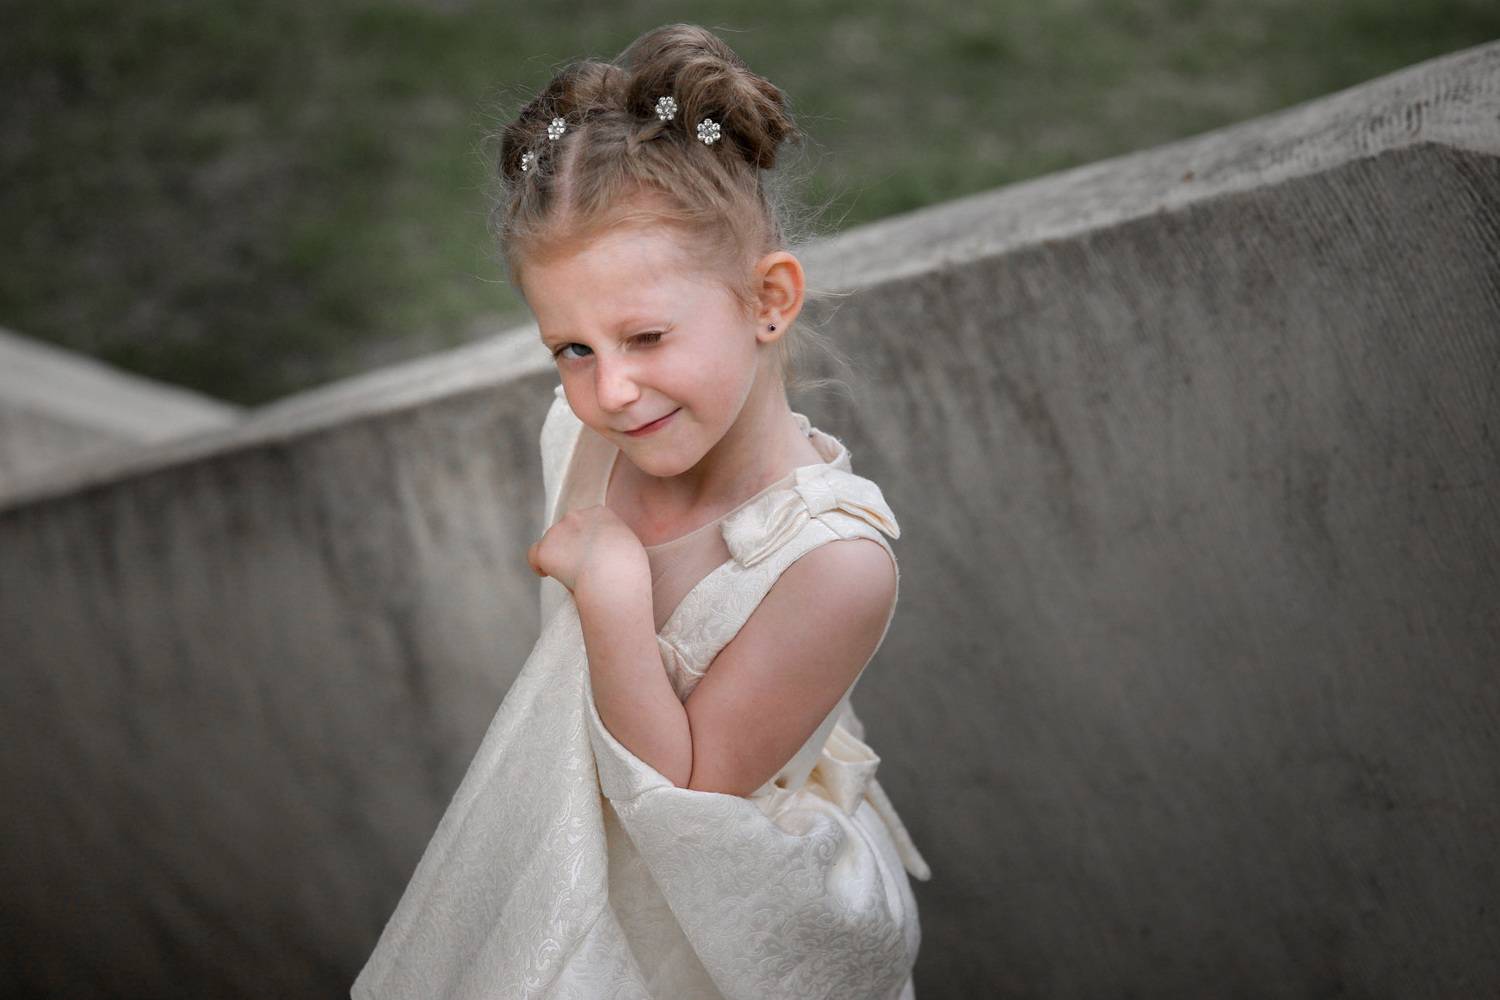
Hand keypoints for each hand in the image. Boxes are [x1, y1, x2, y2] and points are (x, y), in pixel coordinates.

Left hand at [528, 505, 645, 594]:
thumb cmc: (629, 569)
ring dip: (559, 556)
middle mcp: (576, 516)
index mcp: (600, 512)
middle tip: (581, 566)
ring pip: (553, 543)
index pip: (586, 521)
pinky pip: (534, 555)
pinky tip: (545, 575)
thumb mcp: (630, 544)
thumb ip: (614, 540)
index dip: (586, 537)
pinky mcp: (545, 549)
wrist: (614, 578)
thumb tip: (604, 553)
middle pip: (568, 529)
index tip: (591, 553)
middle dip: (572, 545)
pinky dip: (539, 565)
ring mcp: (558, 531)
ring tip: (573, 576)